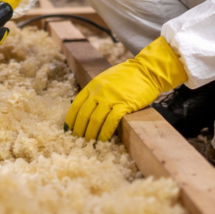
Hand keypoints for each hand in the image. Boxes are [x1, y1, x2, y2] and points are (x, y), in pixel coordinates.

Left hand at [66, 37, 187, 141]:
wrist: (146, 70)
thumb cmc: (128, 74)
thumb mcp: (106, 78)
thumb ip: (97, 90)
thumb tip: (89, 107)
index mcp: (93, 85)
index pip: (76, 104)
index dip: (71, 119)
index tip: (68, 129)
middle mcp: (99, 92)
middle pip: (84, 115)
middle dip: (79, 130)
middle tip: (78, 140)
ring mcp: (111, 98)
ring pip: (95, 120)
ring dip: (90, 134)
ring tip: (89, 143)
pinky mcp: (124, 105)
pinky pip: (110, 122)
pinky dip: (105, 133)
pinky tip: (103, 140)